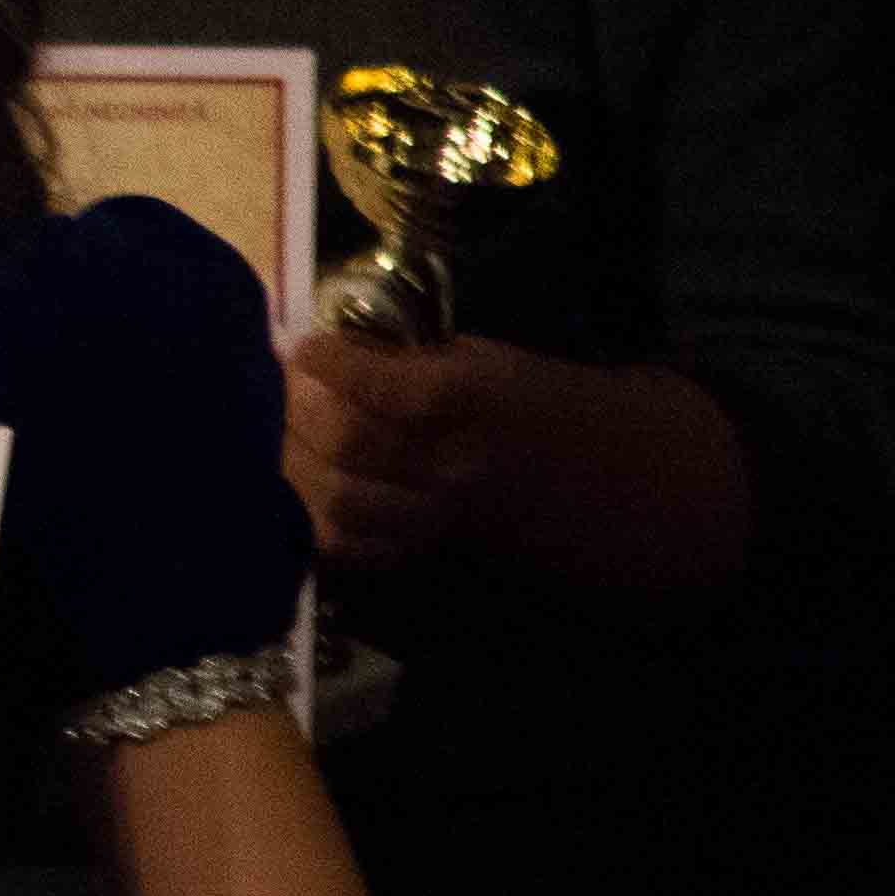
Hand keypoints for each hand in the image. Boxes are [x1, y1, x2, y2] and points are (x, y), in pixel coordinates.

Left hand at [284, 333, 757, 588]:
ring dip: (296, 464)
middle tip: (280, 386)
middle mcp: (454, 462)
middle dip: (297, 409)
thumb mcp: (494, 360)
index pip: (381, 386)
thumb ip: (416, 357)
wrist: (614, 483)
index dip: (328, 363)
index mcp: (474, 400)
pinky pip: (357, 548)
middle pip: (348, 444)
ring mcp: (442, 514)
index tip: (303, 345)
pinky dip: (318, 518)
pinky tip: (305, 485)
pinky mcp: (433, 550)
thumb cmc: (547, 405)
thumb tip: (335, 346)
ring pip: (340, 502)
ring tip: (283, 432)